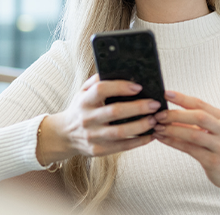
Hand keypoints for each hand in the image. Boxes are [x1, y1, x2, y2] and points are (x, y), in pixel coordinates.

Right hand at [36, 74, 159, 164]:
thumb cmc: (80, 109)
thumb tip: (118, 70)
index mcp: (84, 101)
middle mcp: (87, 118)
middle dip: (138, 107)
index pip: (101, 90)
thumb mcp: (82, 92)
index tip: (138, 87)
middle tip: (154, 104)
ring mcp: (92, 136)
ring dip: (140, 126)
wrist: (64, 135)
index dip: (120, 87)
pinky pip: (121, 147)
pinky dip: (138, 142)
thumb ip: (97, 81)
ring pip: (120, 132)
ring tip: (154, 120)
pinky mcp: (98, 150)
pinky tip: (150, 136)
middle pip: (115, 112)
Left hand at [152, 91, 219, 206]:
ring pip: (193, 134)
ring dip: (172, 130)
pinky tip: (163, 139)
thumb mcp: (217, 131)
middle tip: (158, 115)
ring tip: (157, 127)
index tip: (165, 94)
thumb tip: (171, 112)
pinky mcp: (213, 161)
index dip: (182, 98)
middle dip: (176, 114)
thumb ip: (199, 122)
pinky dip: (174, 143)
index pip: (200, 104)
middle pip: (199, 117)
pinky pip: (189, 149)